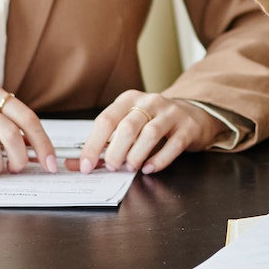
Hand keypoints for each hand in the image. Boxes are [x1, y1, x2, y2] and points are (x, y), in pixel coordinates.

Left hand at [77, 91, 222, 174]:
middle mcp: (149, 102)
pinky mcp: (187, 127)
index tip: (86, 165)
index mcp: (128, 99)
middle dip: (115, 151)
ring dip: (136, 154)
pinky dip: (159, 159)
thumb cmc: (153, 123)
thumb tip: (75, 165)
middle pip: (127, 126)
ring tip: (131, 167)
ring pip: (150, 133)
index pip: (106, 120)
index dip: (93, 145)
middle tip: (112, 167)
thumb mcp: (127, 127)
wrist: (193, 113)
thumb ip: (103, 146)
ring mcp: (170, 113)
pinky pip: (173, 144)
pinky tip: (149, 168)